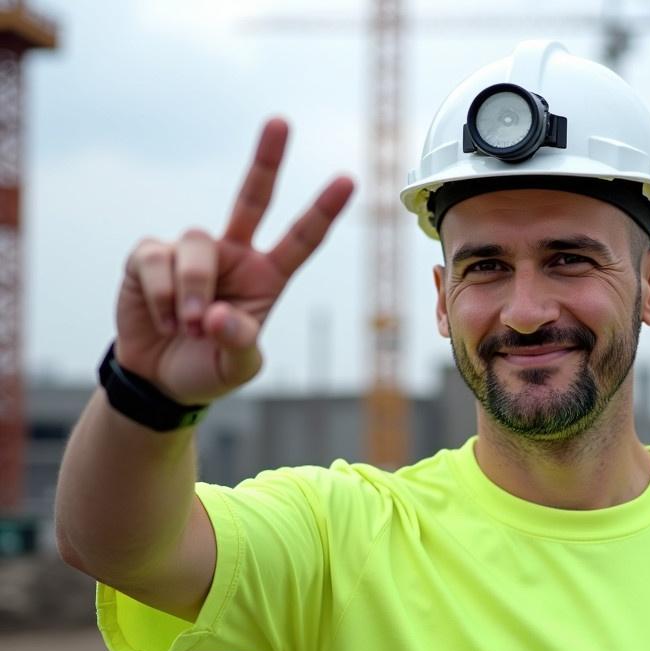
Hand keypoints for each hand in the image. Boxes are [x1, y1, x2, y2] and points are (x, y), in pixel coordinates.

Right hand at [114, 118, 353, 404]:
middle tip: (281, 122)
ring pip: (196, 243)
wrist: (160, 380)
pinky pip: (156, 260)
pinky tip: (162, 318)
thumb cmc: (209, 368)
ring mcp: (193, 253)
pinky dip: (160, 294)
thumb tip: (215, 314)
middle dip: (267, 160)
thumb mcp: (237, 368)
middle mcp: (234, 255)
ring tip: (187, 326)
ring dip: (191, 289)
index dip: (323, 210)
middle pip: (252, 197)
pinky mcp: (151, 257)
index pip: (301, 239)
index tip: (349, 179)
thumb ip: (238, 343)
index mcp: (267, 277)